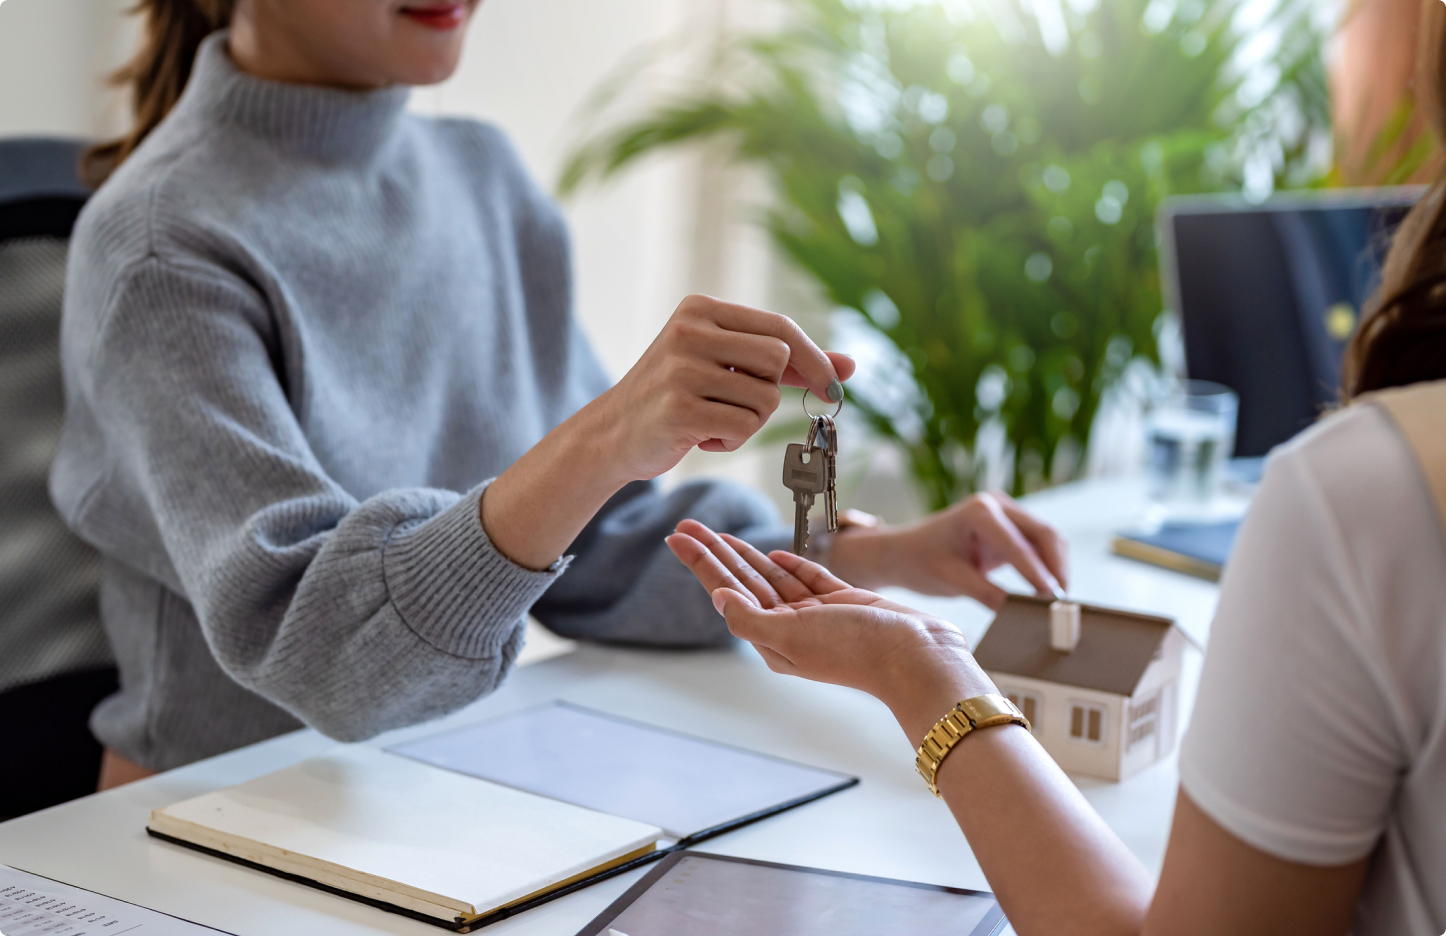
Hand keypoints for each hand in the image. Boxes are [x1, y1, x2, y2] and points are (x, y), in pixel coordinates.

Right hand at [586, 295, 855, 481]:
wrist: (613, 434)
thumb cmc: (677, 397)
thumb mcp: (726, 367)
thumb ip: (787, 364)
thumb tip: (850, 366)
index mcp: (701, 309)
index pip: (780, 327)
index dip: (815, 359)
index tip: (834, 387)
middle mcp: (689, 331)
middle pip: (777, 361)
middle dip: (768, 392)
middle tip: (736, 404)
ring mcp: (681, 370)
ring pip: (763, 399)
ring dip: (748, 422)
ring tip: (712, 421)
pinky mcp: (679, 409)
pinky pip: (742, 427)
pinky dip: (730, 440)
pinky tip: (701, 437)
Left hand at [665, 520, 992, 721]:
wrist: (918, 657)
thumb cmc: (857, 650)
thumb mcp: (794, 636)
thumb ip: (752, 618)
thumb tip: (718, 597)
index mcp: (774, 640)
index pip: (728, 591)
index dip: (701, 562)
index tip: (677, 537)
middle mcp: (792, 628)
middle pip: (743, 581)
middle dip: (714, 552)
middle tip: (687, 524)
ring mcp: (819, 616)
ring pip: (772, 578)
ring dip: (746, 554)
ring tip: (719, 533)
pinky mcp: (846, 603)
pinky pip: (810, 579)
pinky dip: (790, 564)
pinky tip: (774, 553)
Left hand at [826, 491, 1066, 609]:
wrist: (904, 552)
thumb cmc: (921, 562)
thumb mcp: (952, 581)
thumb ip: (989, 595)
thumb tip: (1024, 612)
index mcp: (978, 511)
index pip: (1017, 545)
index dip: (1037, 574)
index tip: (1051, 600)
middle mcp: (996, 504)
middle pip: (1044, 534)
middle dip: (1057, 568)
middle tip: (1062, 604)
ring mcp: (1005, 512)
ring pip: (1048, 538)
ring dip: (1057, 567)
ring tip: (1058, 601)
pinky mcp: (1011, 526)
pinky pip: (1039, 544)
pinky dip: (1048, 566)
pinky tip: (1049, 591)